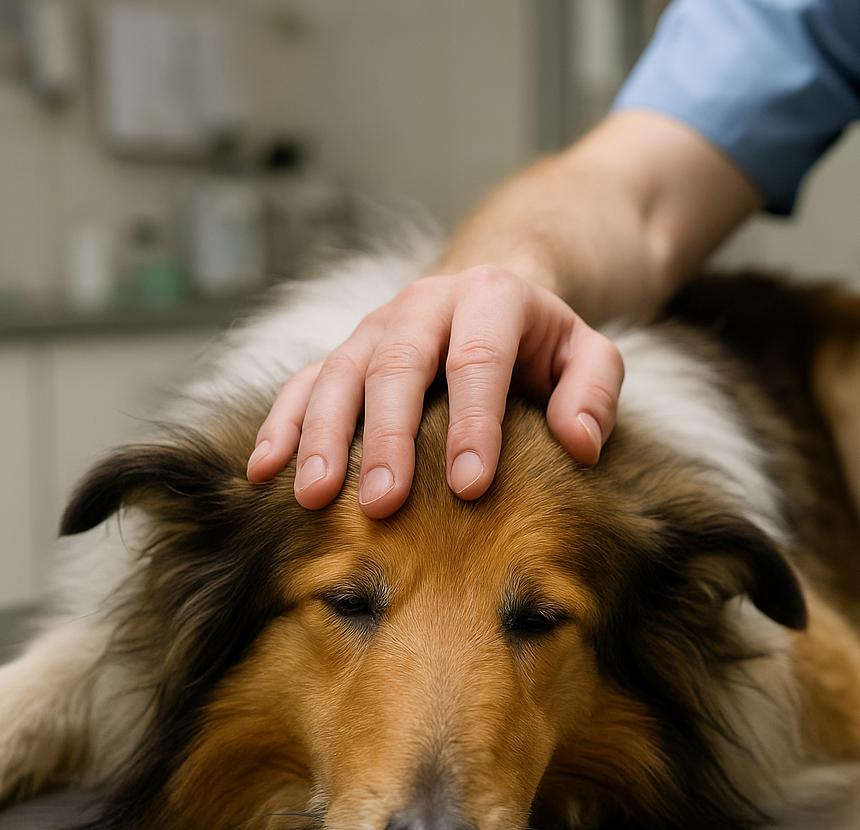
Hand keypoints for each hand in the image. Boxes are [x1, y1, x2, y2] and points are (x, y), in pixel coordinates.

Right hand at [245, 264, 624, 517]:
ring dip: (321, 437)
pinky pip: (302, 385)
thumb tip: (580, 442)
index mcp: (490, 297)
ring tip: (314, 496)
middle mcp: (424, 305)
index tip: (470, 486)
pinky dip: (280, 427)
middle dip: (387, 437)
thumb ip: (595, 390)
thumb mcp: (590, 353)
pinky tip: (264, 473)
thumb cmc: (543, 344)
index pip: (478, 360)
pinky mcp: (343, 354)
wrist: (491, 298)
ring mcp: (375, 330)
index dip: (473, 423)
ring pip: (338, 374)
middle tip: (383, 503)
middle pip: (397, 366)